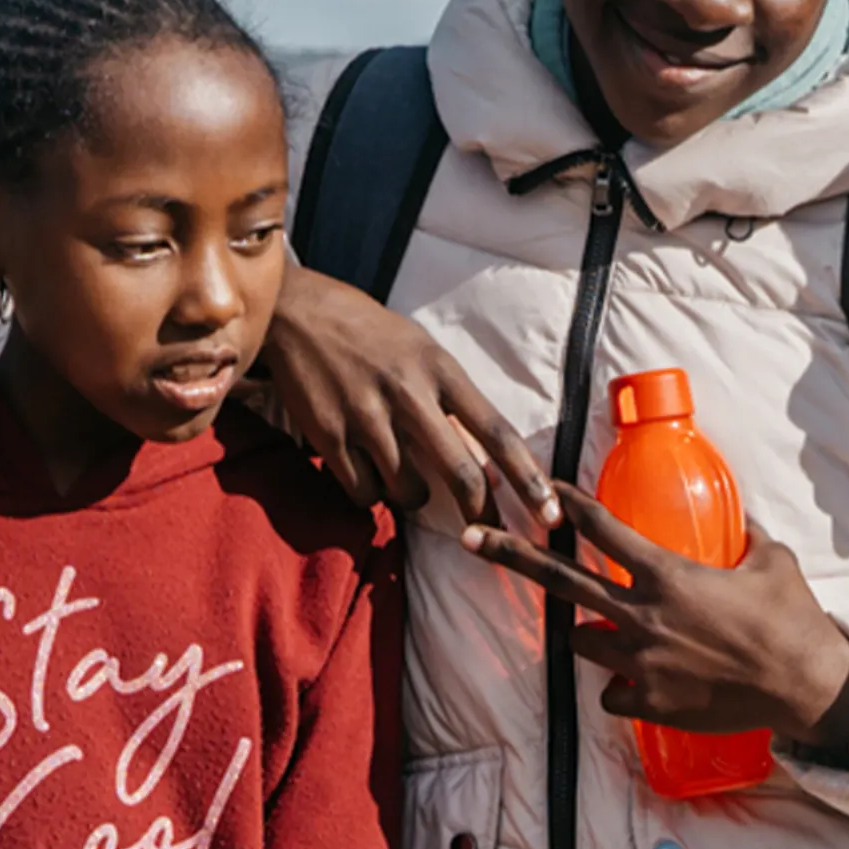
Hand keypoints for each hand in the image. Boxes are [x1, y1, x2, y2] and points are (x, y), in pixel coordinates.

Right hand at [254, 261, 548, 525]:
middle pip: (461, 473)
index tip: (549, 513)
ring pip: (408, 490)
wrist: (299, 314)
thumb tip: (484, 458)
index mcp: (440, 369)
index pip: (498, 433)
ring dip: (412, 497)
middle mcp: (408, 393)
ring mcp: (367, 416)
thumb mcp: (421, 350)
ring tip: (403, 479)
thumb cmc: (370, 334)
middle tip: (487, 534)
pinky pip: (363, 491)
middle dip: (480, 513)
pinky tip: (365, 472)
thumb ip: (451, 399)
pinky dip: (370, 493)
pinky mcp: (329, 434)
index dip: (528, 480)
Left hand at [461, 487, 848, 752]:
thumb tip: (747, 526)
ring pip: (581, 641)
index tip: (543, 486)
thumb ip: (747, 542)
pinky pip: (611, 693)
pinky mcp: (649, 703)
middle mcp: (642, 615)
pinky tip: (639, 684)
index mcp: (668, 575)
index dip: (569, 504)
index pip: (603, 530)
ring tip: (597, 629)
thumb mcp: (772, 563)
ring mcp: (640, 662)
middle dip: (510, 555)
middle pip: (560, 581)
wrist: (804, 685)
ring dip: (585, 632)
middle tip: (471, 537)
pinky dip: (619, 687)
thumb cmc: (791, 620)